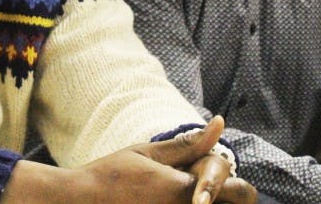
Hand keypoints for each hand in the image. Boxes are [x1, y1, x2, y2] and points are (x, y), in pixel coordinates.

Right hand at [4, 116, 255, 203]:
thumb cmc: (112, 176)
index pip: (241, 192)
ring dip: (207, 203)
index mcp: (186, 191)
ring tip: (187, 195)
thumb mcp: (148, 153)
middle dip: (227, 197)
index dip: (236, 185)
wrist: (79, 203)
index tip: (220, 179)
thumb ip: (188, 145)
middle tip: (206, 191)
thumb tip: (219, 125)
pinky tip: (167, 202)